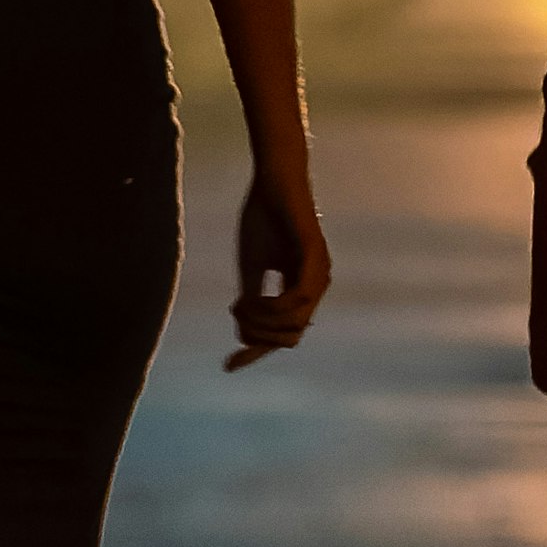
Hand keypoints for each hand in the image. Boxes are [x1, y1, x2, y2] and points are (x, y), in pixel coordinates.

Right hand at [229, 160, 329, 369]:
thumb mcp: (252, 265)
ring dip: (262, 321)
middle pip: (290, 337)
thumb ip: (253, 297)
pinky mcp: (314, 257)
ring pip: (295, 324)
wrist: (274, 180)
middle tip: (235, 312)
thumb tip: (244, 331)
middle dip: (258, 335)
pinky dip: (273, 307)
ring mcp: (318, 273)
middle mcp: (315, 286)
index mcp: (302, 289)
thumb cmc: (264, 217)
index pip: (283, 334)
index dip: (256, 352)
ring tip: (241, 302)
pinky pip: (297, 300)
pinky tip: (254, 298)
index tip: (228, 366)